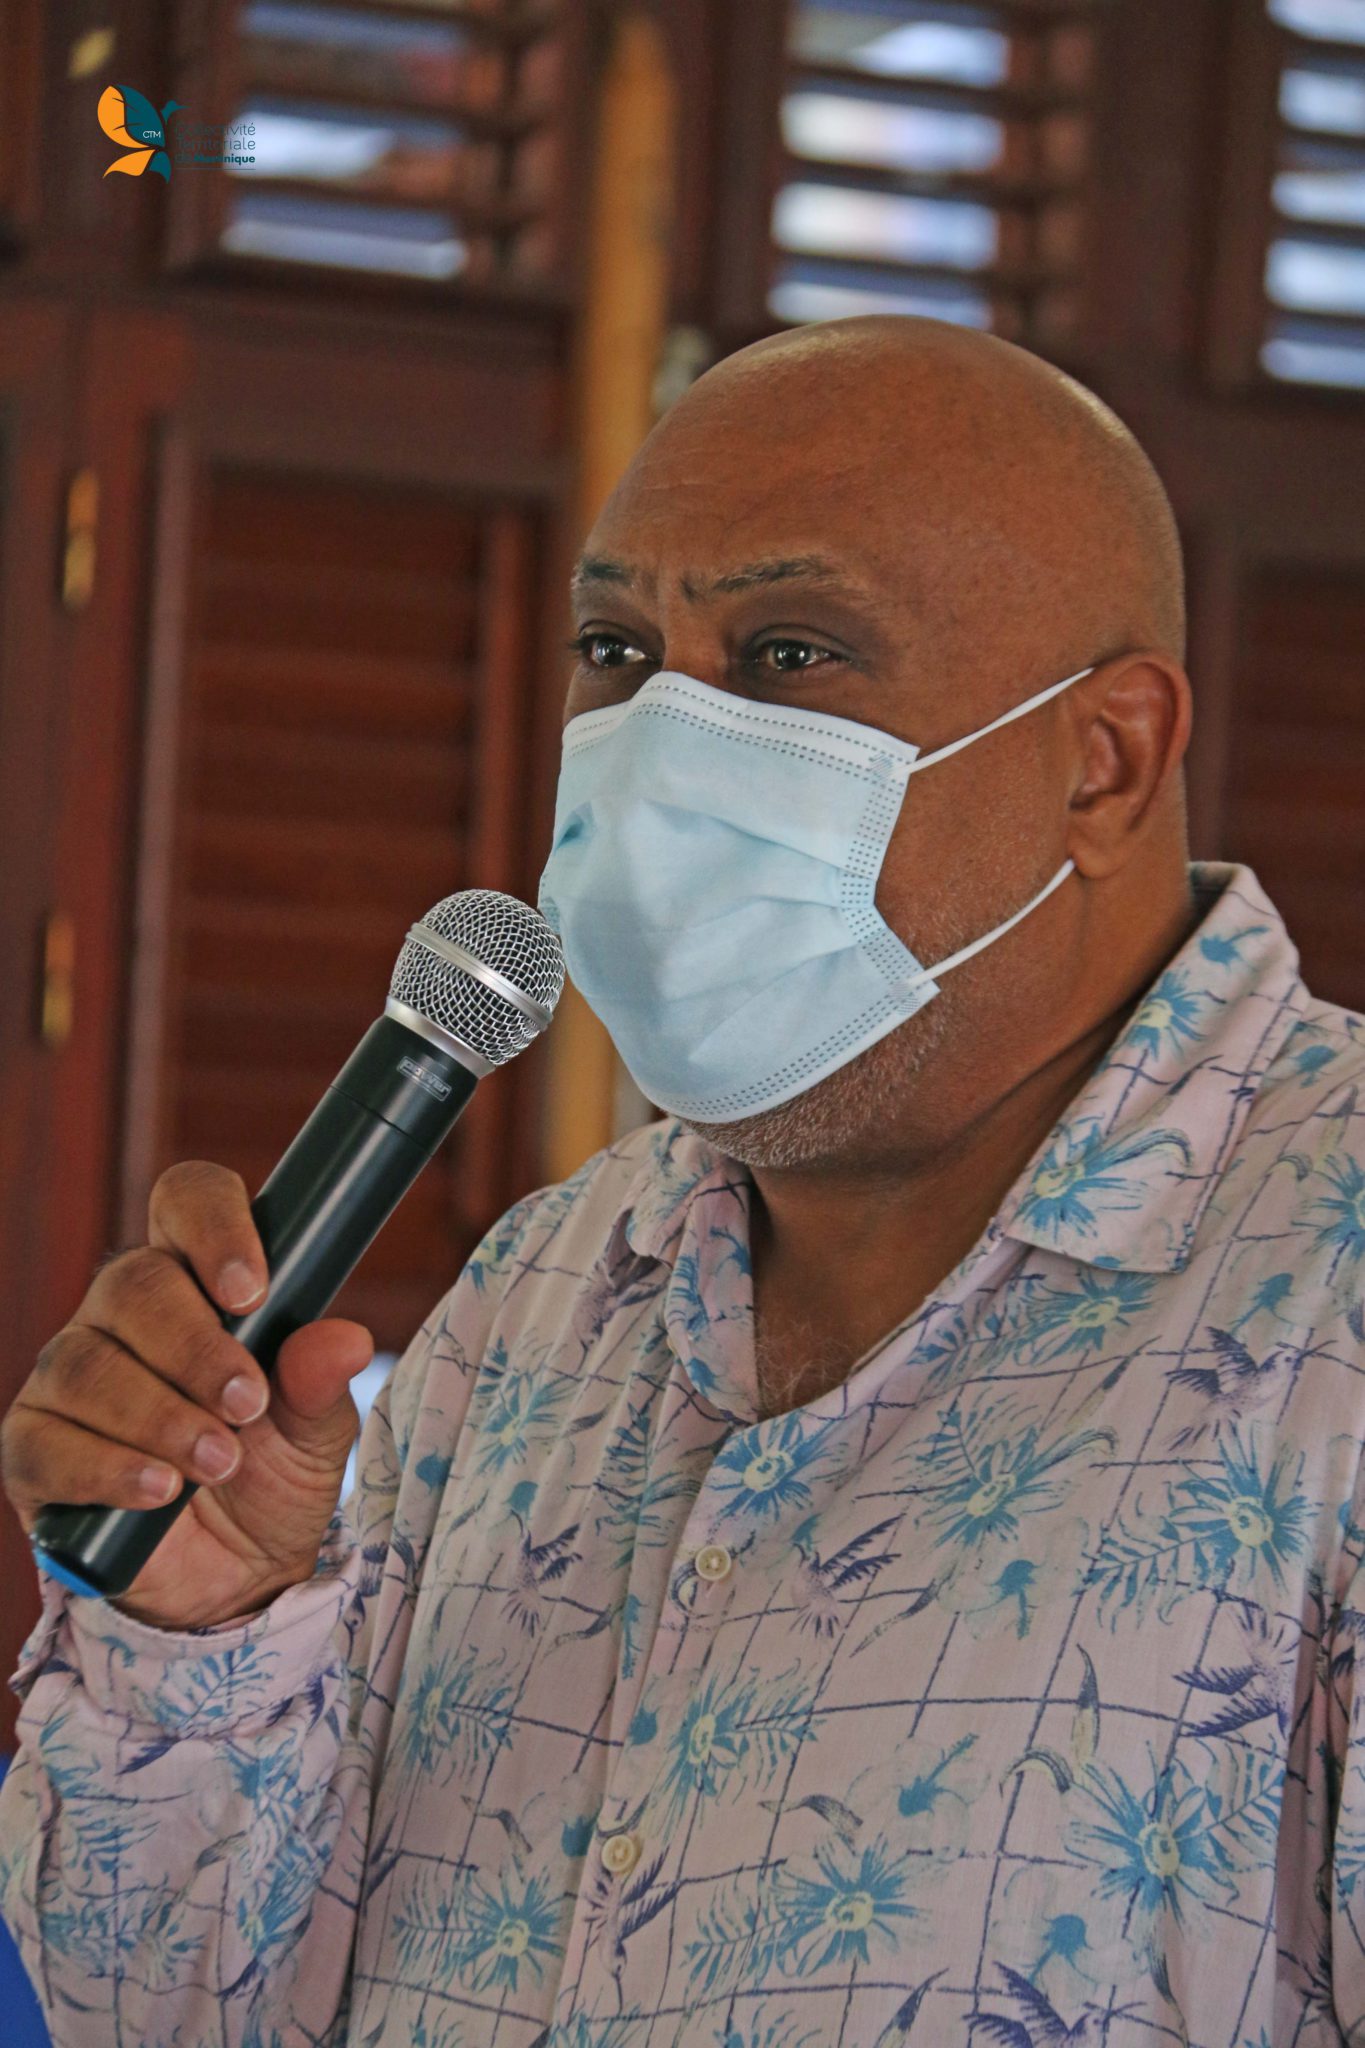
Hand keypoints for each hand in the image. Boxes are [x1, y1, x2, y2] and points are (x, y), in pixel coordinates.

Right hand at [1, 1161, 374, 1630]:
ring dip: (161, 1416)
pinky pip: (46, 1442)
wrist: (237, 1578)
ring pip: (86, 1364)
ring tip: (219, 1462)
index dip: (213, 1226)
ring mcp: (66, 1380)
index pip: (185, 1203)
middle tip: (247, 1405)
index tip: (253, 1289)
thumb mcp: (317, 1434)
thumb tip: (345, 1339)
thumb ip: (319, 1383)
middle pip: (133, 1286)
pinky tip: (158, 1492)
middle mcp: (119, 1316)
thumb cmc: (273, 1475)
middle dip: (197, 1349)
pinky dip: (108, 1467)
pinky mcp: (32, 1450)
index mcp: (194, 1280)